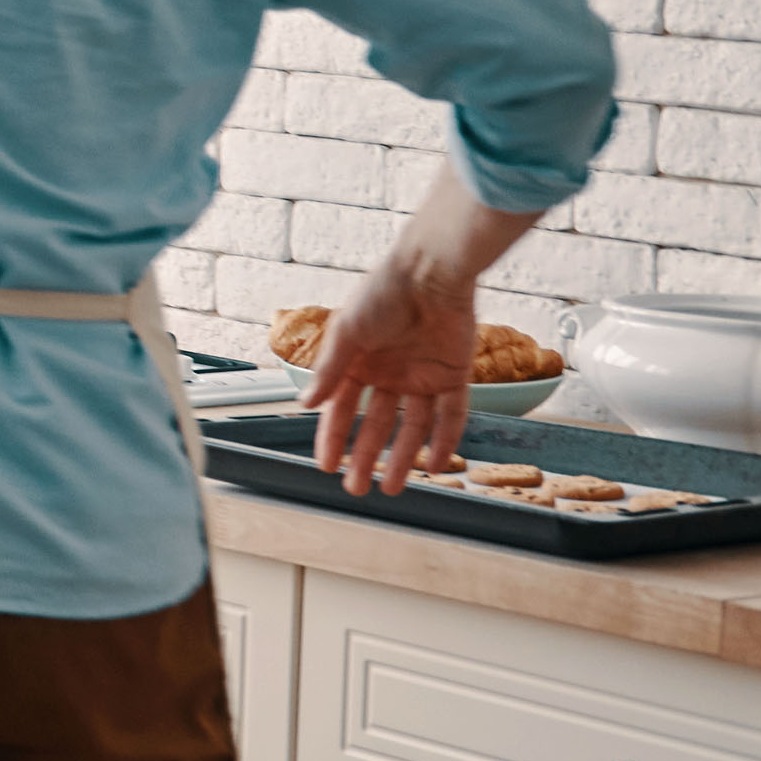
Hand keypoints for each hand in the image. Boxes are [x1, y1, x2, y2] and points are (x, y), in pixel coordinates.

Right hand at [304, 258, 477, 496]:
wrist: (432, 272)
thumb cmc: (383, 293)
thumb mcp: (347, 332)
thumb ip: (329, 370)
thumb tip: (306, 404)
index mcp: (358, 362)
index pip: (341, 409)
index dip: (332, 438)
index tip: (325, 466)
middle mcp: (388, 373)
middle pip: (375, 425)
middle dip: (364, 457)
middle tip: (356, 488)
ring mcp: (421, 376)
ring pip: (412, 427)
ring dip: (402, 458)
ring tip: (391, 488)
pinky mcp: (454, 375)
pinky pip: (451, 415)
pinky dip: (444, 440)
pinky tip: (435, 465)